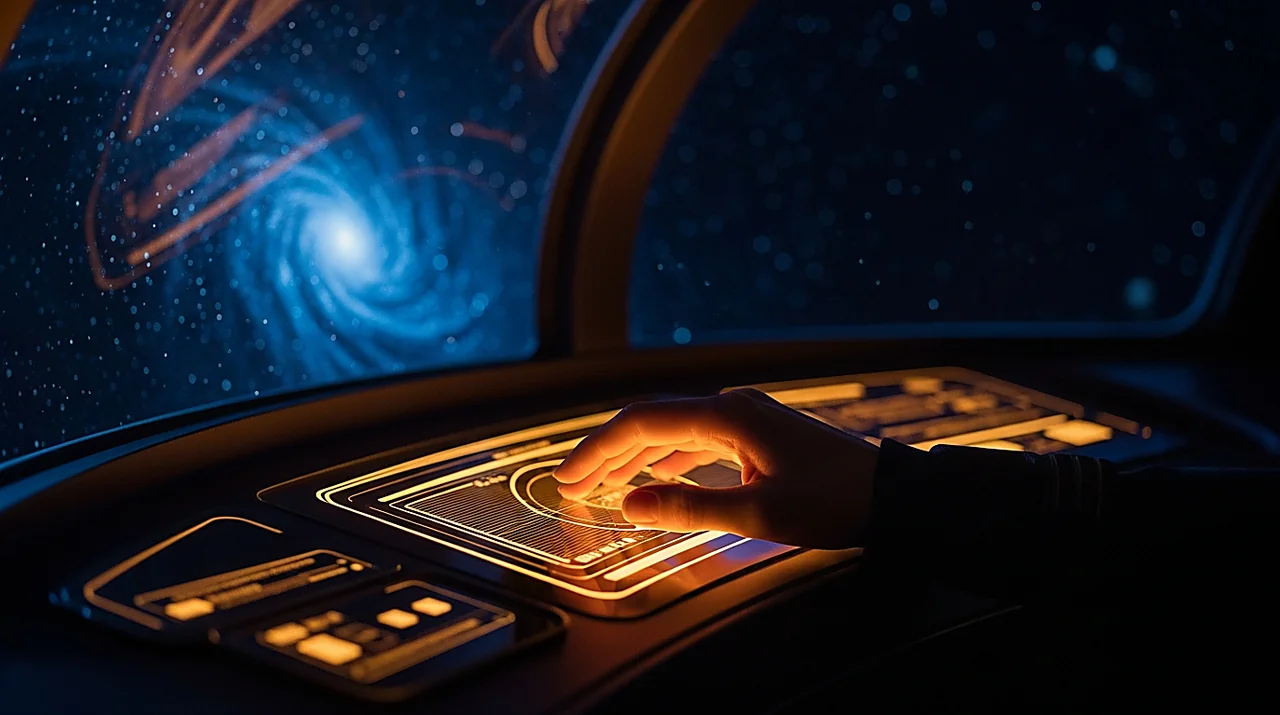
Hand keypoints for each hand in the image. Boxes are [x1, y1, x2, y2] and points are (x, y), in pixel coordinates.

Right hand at [553, 388, 879, 548]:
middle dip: (608, 454)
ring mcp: (745, 419)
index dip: (598, 449)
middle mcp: (731, 408)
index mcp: (727, 415)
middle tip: (570, 484)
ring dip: (634, 459)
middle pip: (652, 424)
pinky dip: (666, 461)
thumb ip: (689, 508)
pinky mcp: (756, 435)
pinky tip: (651, 481)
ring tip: (599, 485)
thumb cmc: (834, 501)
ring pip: (672, 433)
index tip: (567, 476)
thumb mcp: (758, 513)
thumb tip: (629, 505)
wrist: (890, 494)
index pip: (642, 423)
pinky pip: (696, 443)